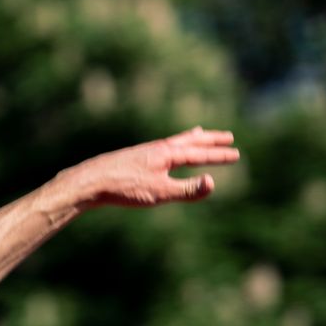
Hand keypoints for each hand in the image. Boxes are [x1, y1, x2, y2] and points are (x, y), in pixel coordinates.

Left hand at [62, 127, 239, 208]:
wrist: (89, 182)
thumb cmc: (124, 188)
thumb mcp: (159, 192)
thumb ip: (187, 189)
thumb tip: (213, 182)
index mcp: (167, 154)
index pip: (199, 154)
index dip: (219, 156)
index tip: (237, 154)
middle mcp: (157, 148)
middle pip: (189, 141)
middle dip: (209, 140)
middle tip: (228, 136)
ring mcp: (144, 152)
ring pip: (173, 142)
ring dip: (190, 139)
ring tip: (199, 133)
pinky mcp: (132, 158)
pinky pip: (159, 148)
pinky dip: (170, 146)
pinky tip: (163, 152)